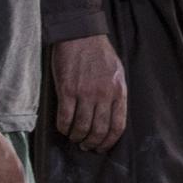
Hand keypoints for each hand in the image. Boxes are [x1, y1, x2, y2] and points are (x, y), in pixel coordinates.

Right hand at [50, 35, 127, 151]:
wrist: (80, 35)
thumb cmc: (99, 53)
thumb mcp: (117, 73)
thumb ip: (115, 94)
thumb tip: (111, 115)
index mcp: (119, 92)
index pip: (117, 126)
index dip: (109, 141)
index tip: (102, 147)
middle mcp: (104, 95)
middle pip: (99, 130)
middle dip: (92, 144)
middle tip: (86, 147)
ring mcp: (85, 93)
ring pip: (81, 127)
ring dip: (77, 137)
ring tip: (74, 138)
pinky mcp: (67, 90)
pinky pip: (65, 118)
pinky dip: (63, 127)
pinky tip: (62, 128)